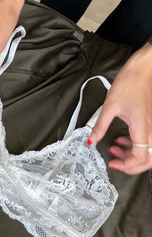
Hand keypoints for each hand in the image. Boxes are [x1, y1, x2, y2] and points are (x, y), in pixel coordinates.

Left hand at [88, 43, 151, 173]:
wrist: (141, 71)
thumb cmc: (129, 84)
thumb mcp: (109, 106)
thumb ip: (100, 126)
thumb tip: (91, 139)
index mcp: (142, 127)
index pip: (139, 156)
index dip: (126, 164)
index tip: (113, 163)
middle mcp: (150, 129)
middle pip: (148, 159)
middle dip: (131, 165)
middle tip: (116, 163)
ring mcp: (151, 126)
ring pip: (148, 151)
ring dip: (131, 154)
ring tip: (114, 148)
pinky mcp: (149, 122)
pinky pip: (146, 141)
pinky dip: (134, 144)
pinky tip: (121, 140)